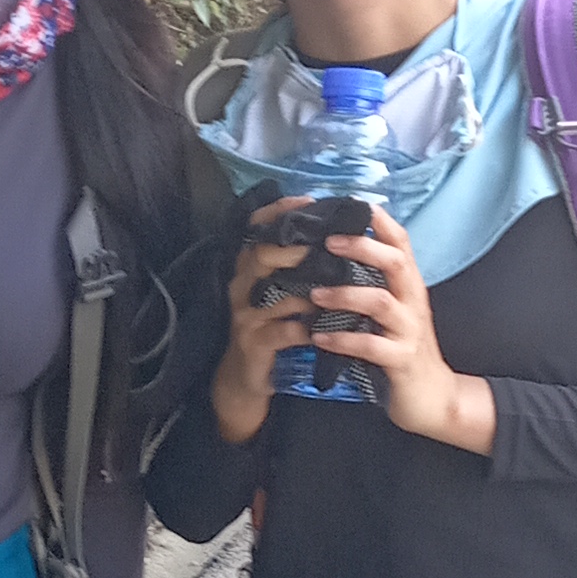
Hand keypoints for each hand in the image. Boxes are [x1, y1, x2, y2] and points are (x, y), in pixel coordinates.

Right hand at [208, 201, 321, 443]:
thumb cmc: (271, 327)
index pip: (255, 230)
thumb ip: (295, 267)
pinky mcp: (253, 344)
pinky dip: (304, 329)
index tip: (308, 200)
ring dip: (306, 294)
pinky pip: (280, 332)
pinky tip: (322, 329)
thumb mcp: (277, 293)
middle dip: (293, 250)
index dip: (278, 212)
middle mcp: (241, 287)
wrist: (247, 377)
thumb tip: (332, 234)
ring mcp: (245, 316)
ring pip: (273, 296)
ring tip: (335, 290)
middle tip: (323, 247)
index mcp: (248, 269)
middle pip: (260, 257)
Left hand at [309, 206, 495, 453]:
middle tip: (327, 241)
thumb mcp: (392, 311)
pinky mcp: (401, 360)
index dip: (380, 221)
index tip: (352, 203)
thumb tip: (337, 253)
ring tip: (314, 292)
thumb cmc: (401, 348)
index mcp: (408, 286)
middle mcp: (413, 302)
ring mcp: (409, 331)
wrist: (431, 397)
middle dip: (363, 248)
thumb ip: (373, 284)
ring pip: (381, 302)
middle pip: (396, 262)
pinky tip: (318, 338)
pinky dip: (343, 339)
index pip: (401, 242)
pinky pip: (371, 346)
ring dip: (344, 294)